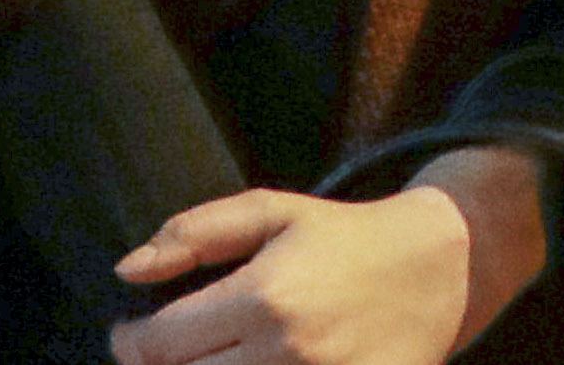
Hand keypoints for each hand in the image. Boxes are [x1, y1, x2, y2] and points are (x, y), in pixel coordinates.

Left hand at [109, 154, 544, 364]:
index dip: (128, 342)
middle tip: (165, 350)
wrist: (437, 269)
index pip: (159, 344)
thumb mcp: (273, 212)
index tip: (127, 332)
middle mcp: (285, 353)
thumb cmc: (344, 237)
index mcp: (264, 297)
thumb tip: (127, 270)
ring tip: (205, 358)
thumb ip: (195, 233)